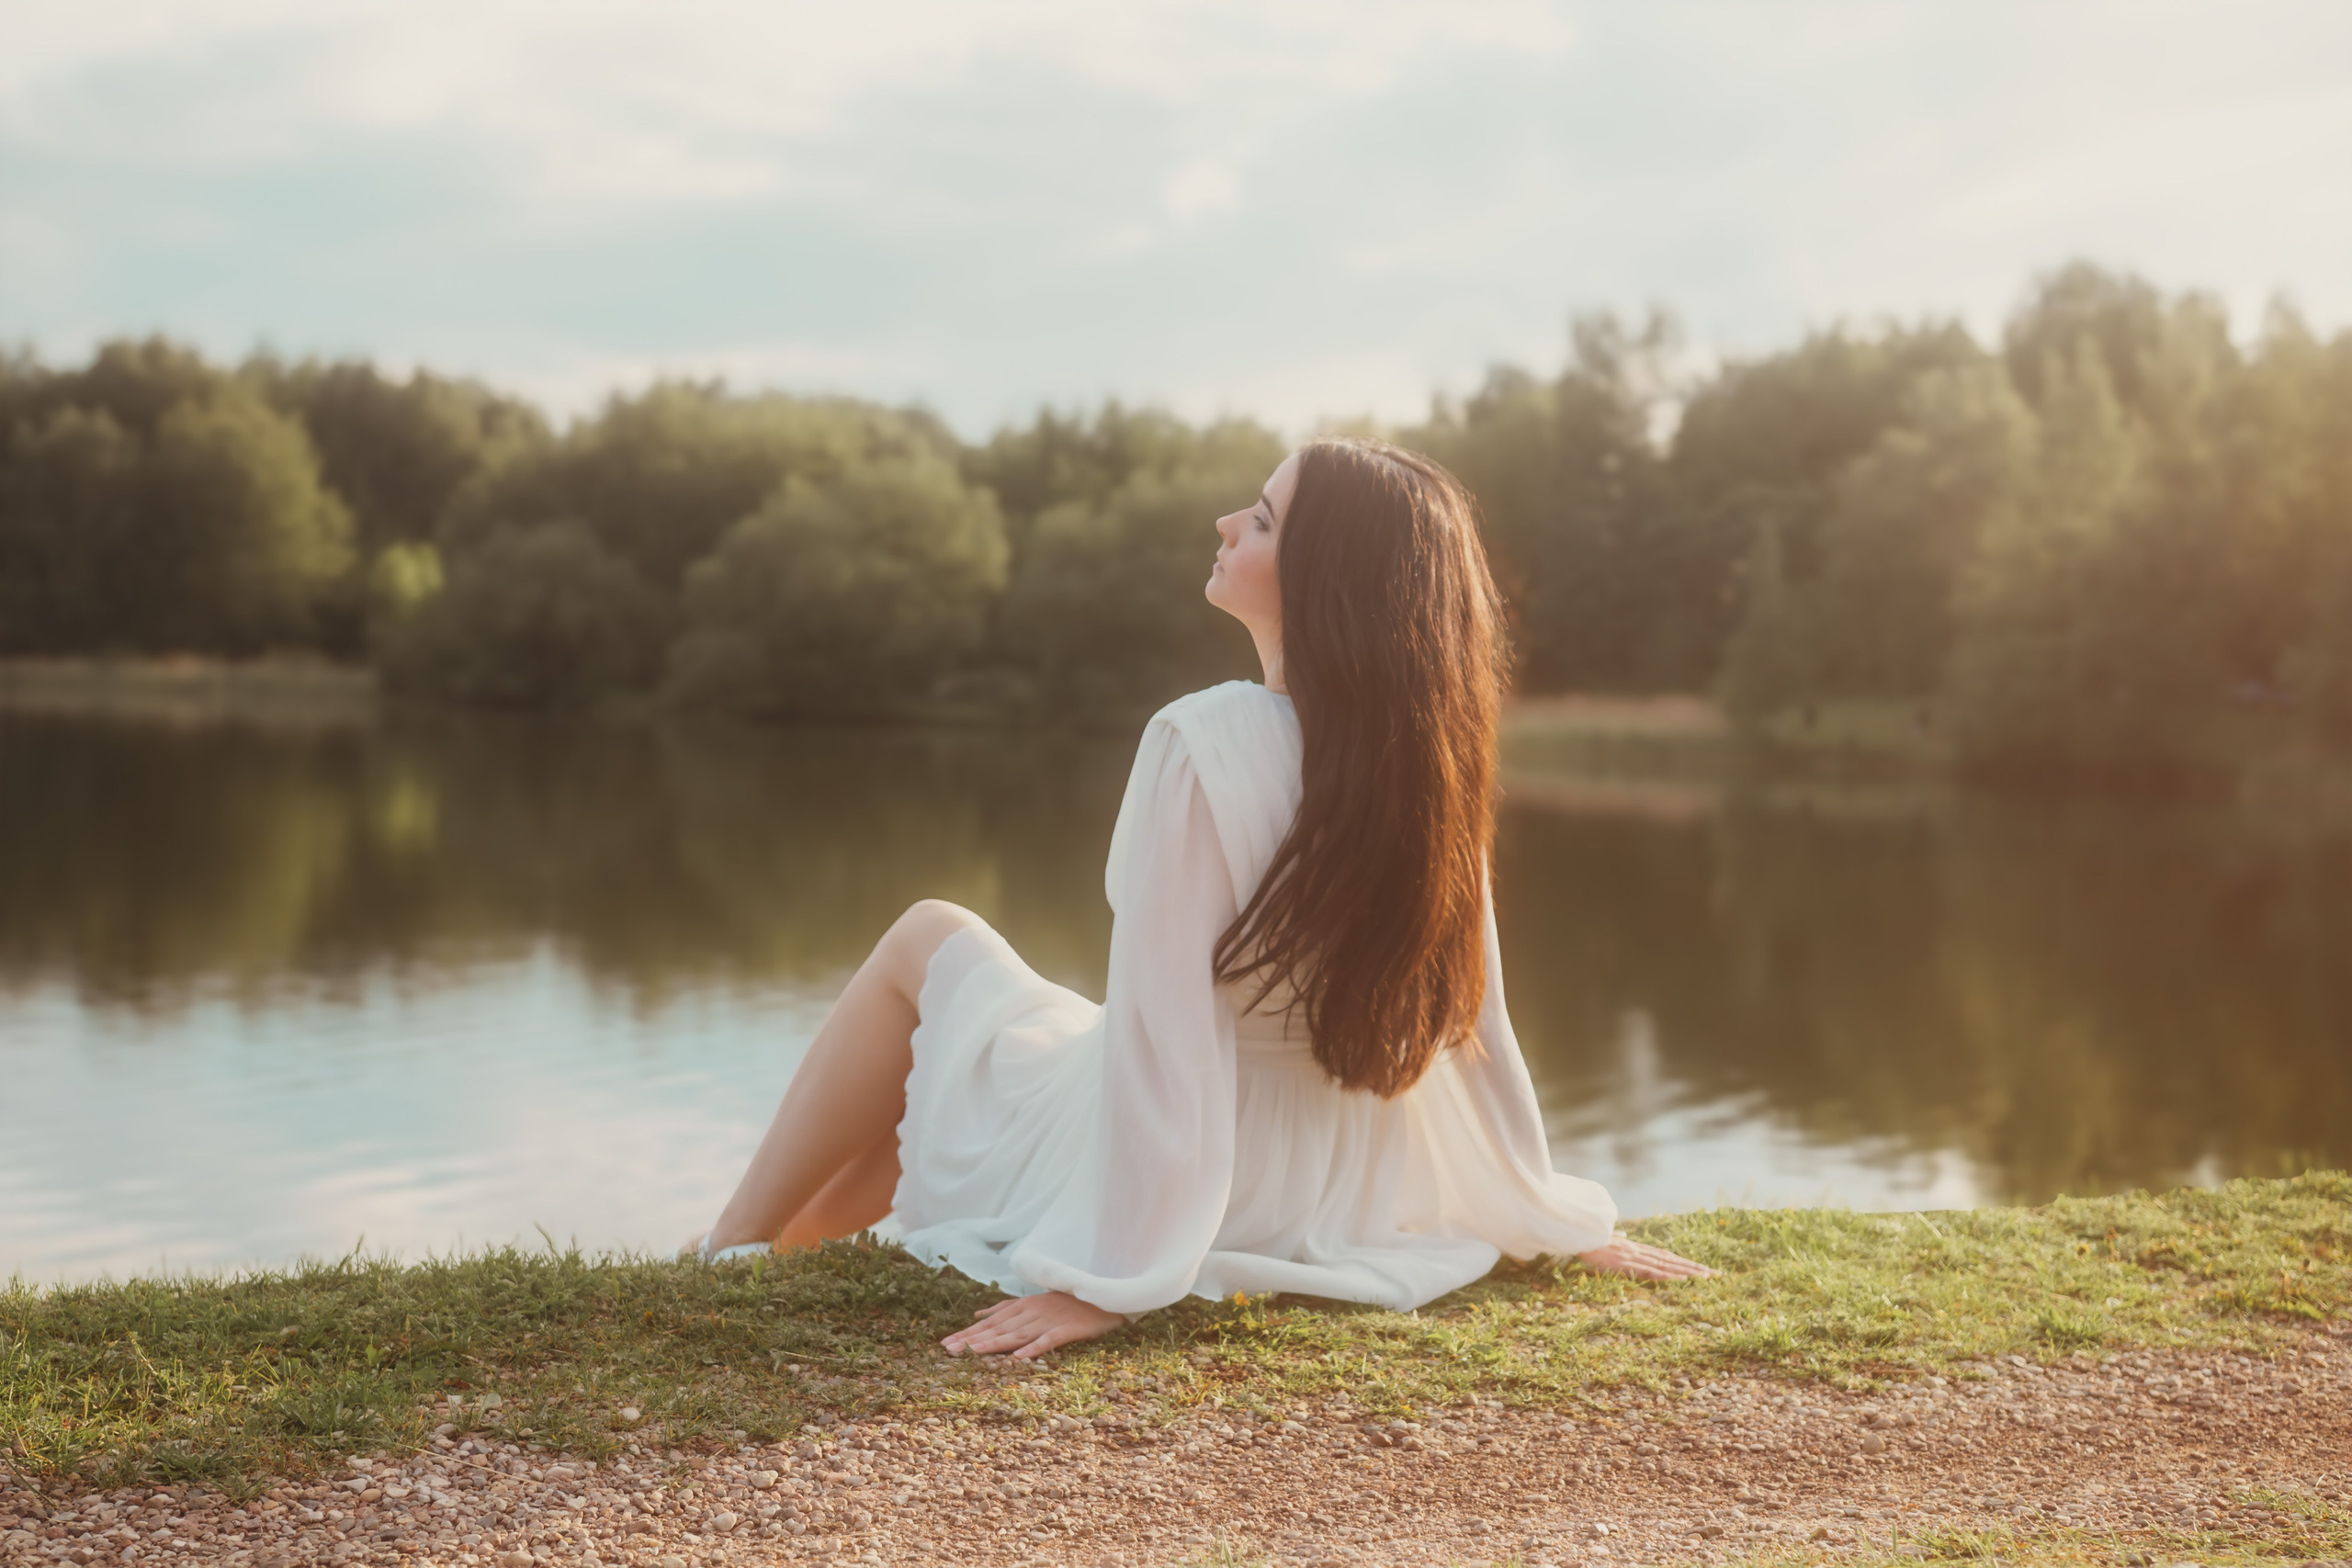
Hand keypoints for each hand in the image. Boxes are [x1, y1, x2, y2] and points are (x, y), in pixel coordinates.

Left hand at [942, 1290, 1124, 1359]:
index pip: (991, 1322)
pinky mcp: (1069, 1329)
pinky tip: (1019, 1358)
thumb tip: (978, 1315)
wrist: (1103, 1291)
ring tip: (973, 1353)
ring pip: (1017, 1334)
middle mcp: (1032, 1312)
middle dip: (972, 1340)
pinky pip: (1049, 1339)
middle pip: (998, 1329)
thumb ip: (1006, 1308)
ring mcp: (1049, 1320)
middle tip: (948, 1351)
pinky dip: (1034, 1348)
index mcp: (1023, 1306)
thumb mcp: (1033, 1300)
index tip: (945, 1345)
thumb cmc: (1066, 1300)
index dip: (968, 1333)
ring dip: (994, 1344)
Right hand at [1576, 1236, 1712, 1280]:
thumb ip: (1618, 1239)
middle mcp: (1641, 1251)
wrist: (1579, 1235)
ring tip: (1706, 1277)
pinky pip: (1652, 1271)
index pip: (1666, 1256)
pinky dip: (1668, 1275)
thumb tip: (1622, 1236)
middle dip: (1694, 1268)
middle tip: (1716, 1275)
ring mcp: (1635, 1257)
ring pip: (1668, 1265)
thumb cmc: (1590, 1239)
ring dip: (1688, 1271)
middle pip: (1673, 1260)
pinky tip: (1682, 1279)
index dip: (1684, 1262)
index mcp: (1638, 1249)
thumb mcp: (1607, 1240)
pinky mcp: (1628, 1264)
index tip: (1700, 1268)